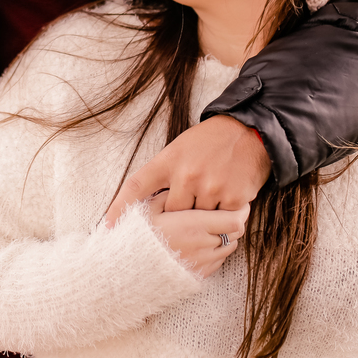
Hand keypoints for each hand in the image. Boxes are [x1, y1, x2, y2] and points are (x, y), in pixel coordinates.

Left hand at [106, 115, 270, 225]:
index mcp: (169, 160)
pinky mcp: (234, 198)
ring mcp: (211, 187)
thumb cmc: (210, 141)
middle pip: (170, 213)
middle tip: (190, 202)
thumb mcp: (180, 148)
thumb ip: (165, 174)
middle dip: (177, 213)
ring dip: (203, 213)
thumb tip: (145, 205)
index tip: (107, 227)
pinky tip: (228, 196)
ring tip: (214, 193)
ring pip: (197, 219)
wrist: (250, 130)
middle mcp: (188, 174)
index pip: (136, 187)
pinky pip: (222, 220)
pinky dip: (223, 214)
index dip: (119, 208)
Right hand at [145, 191, 247, 277]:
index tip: (237, 202)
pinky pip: (218, 260)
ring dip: (225, 236)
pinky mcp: (199, 276)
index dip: (239, 210)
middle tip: (225, 211)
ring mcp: (202, 263)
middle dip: (233, 221)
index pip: (234, 220)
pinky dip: (216, 250)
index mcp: (192, 226)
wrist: (127, 272)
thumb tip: (177, 186)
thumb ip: (167, 195)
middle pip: (235, 233)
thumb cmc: (135, 238)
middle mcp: (202, 246)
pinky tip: (201, 243)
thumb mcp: (147, 210)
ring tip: (212, 227)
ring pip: (229, 247)